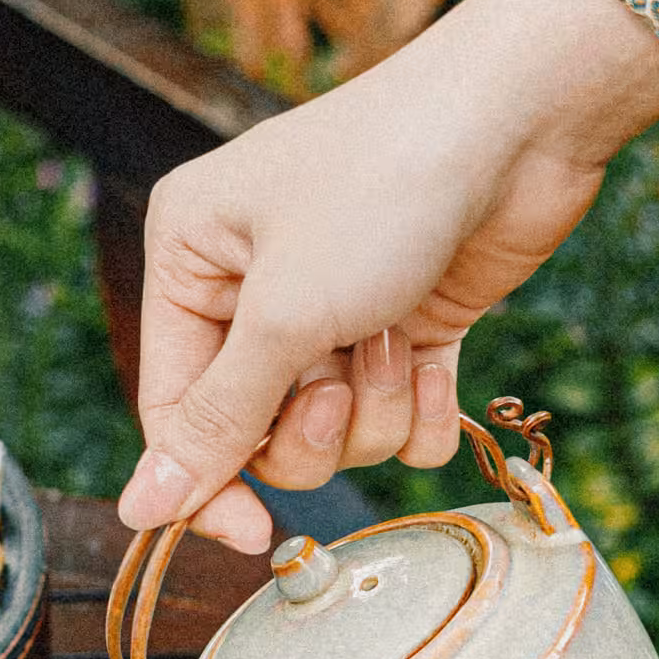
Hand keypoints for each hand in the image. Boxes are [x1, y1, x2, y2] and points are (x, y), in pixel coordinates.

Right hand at [118, 0, 658, 550]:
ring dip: (372, 408)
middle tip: (338, 381)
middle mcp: (252, 284)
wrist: (519, 124)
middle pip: (255, 431)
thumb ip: (215, 421)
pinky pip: (398, 418)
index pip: (173, 410)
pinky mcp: (407, 321)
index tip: (253, 533)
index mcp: (190, 258)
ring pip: (334, 432)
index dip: (207, 480)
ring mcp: (336, 306)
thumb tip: (140, 508)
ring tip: (398, 338)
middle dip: (308, 427)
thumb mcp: (283, 315)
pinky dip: (423, 405)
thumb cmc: (381, 189)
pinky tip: (438, 356)